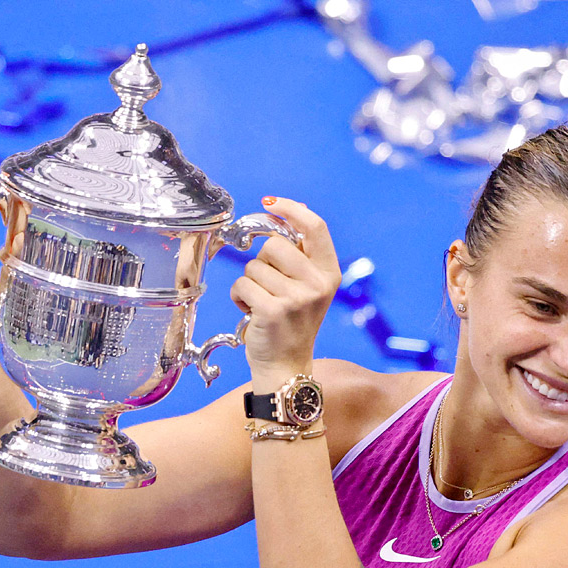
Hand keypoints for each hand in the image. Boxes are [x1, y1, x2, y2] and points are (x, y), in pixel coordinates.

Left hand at [230, 197, 340, 387]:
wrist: (286, 365)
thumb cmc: (293, 321)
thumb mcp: (308, 286)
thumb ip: (303, 251)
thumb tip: (295, 207)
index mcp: (329, 273)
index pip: (315, 227)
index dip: (291, 209)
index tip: (270, 202)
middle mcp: (317, 284)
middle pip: (275, 244)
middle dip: (262, 262)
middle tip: (268, 284)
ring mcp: (297, 298)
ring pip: (253, 266)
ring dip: (250, 283)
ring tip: (261, 303)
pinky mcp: (273, 311)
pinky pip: (242, 285)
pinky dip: (238, 297)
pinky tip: (250, 312)